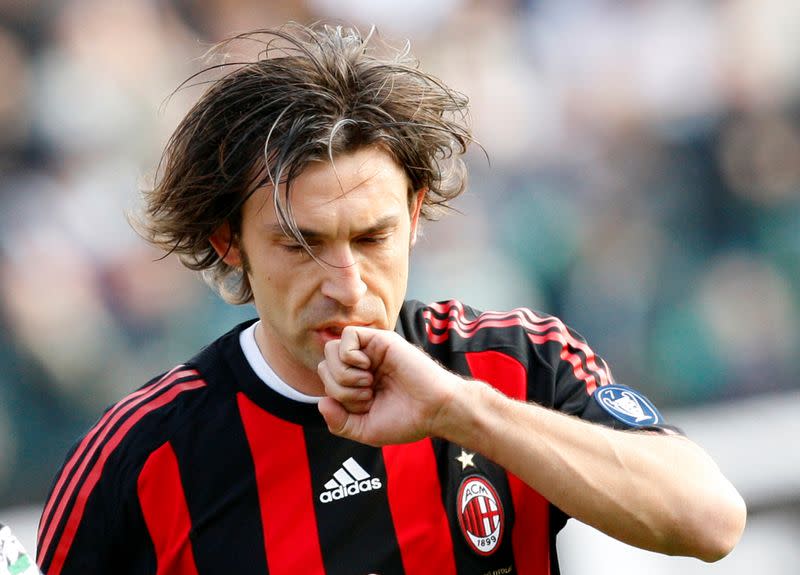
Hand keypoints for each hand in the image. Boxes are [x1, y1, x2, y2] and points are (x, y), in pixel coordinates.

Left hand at [317, 326, 456, 445]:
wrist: (435, 410)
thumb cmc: (406, 420)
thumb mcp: (365, 430)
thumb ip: (338, 422)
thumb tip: (321, 402)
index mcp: (357, 384)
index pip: (326, 382)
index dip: (336, 398)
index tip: (362, 407)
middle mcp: (361, 365)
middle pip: (325, 366)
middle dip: (339, 388)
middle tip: (366, 396)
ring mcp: (370, 351)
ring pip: (331, 350)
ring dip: (344, 374)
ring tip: (368, 383)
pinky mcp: (380, 339)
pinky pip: (347, 336)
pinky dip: (349, 356)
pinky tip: (368, 368)